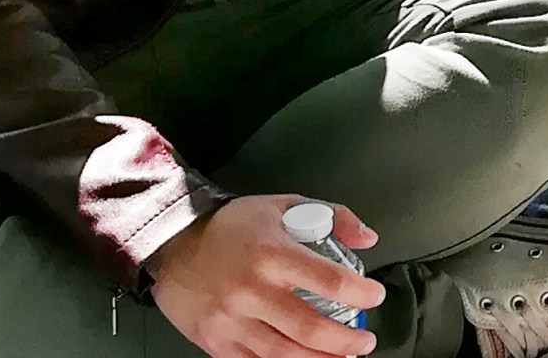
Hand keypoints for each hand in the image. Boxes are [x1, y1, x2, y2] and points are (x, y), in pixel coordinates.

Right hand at [150, 195, 383, 357]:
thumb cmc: (231, 226)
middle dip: (346, 341)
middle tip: (364, 342)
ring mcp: (233, 320)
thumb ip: (331, 216)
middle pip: (310, 328)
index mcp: (273, 254)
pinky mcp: (216, 341)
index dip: (360, 294)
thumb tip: (367, 238)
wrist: (173, 242)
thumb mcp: (283, 205)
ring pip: (284, 354)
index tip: (374, 296)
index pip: (330, 281)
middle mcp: (253, 290)